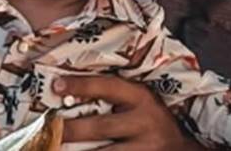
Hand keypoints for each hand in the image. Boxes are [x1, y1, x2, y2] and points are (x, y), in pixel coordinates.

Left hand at [55, 75, 201, 150]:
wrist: (181, 149)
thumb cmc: (152, 121)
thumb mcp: (140, 103)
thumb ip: (115, 99)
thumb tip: (70, 98)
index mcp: (142, 98)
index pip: (108, 87)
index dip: (81, 85)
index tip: (56, 85)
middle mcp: (145, 123)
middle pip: (100, 127)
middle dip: (70, 130)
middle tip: (48, 130)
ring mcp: (145, 149)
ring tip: (53, 148)